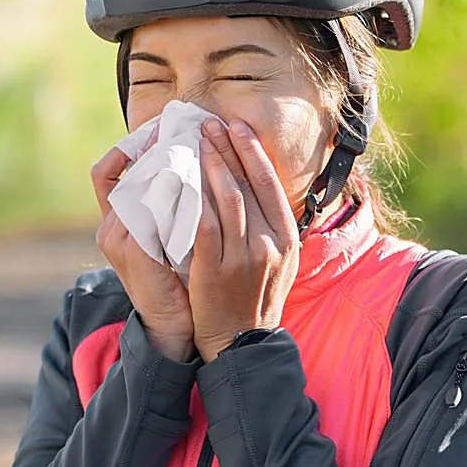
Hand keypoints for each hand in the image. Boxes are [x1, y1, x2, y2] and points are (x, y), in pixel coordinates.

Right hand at [92, 144, 195, 361]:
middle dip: (158, 145)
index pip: (105, 170)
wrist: (175, 328)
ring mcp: (120, 239)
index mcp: (115, 221)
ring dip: (175, 163)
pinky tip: (205, 180)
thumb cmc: (177, 280)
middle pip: (127, 170)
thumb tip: (191, 165)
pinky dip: (180, 191)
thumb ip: (170, 205)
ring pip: (143, 184)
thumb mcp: (168, 237)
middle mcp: (110, 226)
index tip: (163, 126)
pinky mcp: (137, 252)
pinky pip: (155, 208)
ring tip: (202, 144)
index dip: (130, 144)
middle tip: (191, 125)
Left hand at [188, 118, 300, 362]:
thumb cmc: (255, 297)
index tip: (236, 127)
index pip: (270, 183)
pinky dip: (193, 198)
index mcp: (287, 237)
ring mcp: (244, 257)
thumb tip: (256, 183)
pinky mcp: (216, 269)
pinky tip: (180, 179)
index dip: (252, 152)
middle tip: (209, 124)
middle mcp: (270, 243)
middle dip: (227, 149)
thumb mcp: (280, 260)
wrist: (240, 341)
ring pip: (227, 199)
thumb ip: (270, 225)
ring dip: (210, 165)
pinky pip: (203, 224)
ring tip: (195, 142)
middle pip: (248, 184)